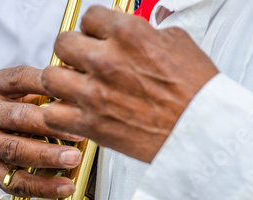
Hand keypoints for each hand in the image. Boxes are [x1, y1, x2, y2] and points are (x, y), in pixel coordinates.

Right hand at [0, 66, 82, 197]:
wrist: (9, 138)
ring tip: (74, 159)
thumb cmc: (32, 110)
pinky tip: (65, 186)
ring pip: (14, 150)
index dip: (47, 85)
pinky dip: (43, 186)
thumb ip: (56, 87)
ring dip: (47, 156)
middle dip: (50, 126)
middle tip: (79, 133)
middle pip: (17, 117)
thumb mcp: (39, 92)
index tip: (73, 93)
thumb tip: (83, 84)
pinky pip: (16, 181)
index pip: (21, 79)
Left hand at [41, 6, 218, 162]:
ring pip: (50, 76)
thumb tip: (133, 27)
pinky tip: (71, 112)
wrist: (202, 130)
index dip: (93, 28)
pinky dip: (58, 113)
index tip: (96, 37)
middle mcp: (106, 60)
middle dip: (72, 50)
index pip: (89, 17)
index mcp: (129, 35)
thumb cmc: (196, 91)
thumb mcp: (177, 43)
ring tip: (72, 86)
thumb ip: (146, 32)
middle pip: (63, 43)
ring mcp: (95, 93)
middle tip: (81, 61)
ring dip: (60, 79)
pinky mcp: (91, 124)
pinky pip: (52, 114)